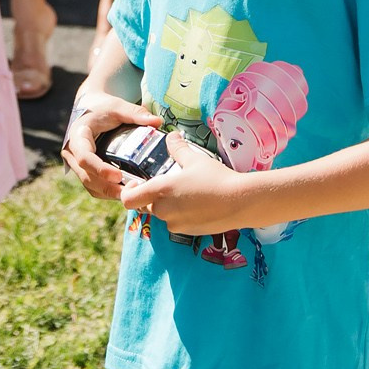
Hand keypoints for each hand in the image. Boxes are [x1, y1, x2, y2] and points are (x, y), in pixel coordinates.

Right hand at [64, 93, 159, 200]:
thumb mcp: (118, 106)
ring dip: (109, 193)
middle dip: (109, 187)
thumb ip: (135, 113)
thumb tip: (157, 122)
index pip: (84, 157)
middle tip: (132, 192)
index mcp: (78, 136)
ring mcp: (76, 165)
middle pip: (87, 177)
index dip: (100, 169)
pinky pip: (94, 187)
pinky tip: (126, 192)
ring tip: (132, 194)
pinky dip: (108, 192)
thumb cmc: (103, 108)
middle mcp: (73, 153)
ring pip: (90, 185)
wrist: (91, 110)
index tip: (118, 175)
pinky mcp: (84, 171)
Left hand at [119, 137, 255, 234]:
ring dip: (168, 206)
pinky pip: (177, 222)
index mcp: (160, 191)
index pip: (128, 199)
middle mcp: (164, 210)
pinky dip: (182, 214)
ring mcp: (176, 224)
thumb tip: (171, 136)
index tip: (139, 183)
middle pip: (146, 206)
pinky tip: (198, 204)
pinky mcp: (188, 232)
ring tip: (187, 192)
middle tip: (169, 184)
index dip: (129, 191)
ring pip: (163, 215)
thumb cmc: (216, 178)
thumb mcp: (195, 159)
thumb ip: (178, 148)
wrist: (240, 202)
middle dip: (153, 196)